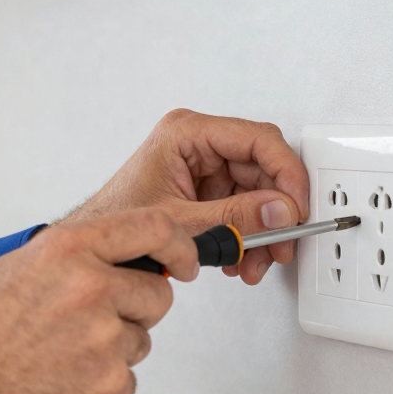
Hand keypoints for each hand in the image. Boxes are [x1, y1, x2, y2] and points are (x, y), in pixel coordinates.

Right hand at [0, 208, 197, 393]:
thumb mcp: (17, 268)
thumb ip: (74, 258)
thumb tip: (121, 258)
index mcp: (68, 251)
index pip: (154, 228)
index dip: (180, 246)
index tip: (185, 261)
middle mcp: (92, 288)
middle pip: (156, 294)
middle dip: (136, 310)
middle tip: (91, 325)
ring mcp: (104, 340)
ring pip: (139, 342)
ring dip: (112, 351)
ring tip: (59, 358)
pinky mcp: (108, 386)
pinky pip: (125, 382)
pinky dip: (100, 387)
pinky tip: (58, 384)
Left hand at [64, 109, 308, 285]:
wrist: (95, 250)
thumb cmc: (117, 222)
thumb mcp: (182, 222)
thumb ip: (235, 216)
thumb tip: (281, 211)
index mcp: (186, 133)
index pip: (258, 139)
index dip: (286, 172)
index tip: (297, 206)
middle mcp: (196, 143)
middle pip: (261, 168)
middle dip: (275, 211)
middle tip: (282, 242)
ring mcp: (201, 166)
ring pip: (256, 192)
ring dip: (262, 231)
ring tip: (255, 260)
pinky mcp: (203, 190)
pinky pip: (241, 207)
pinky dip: (246, 235)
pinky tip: (239, 257)